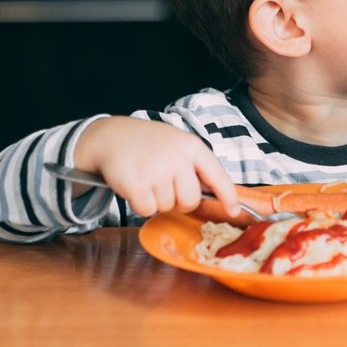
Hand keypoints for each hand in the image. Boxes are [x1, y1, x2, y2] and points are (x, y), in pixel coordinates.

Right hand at [72, 116, 239, 218]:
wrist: (111, 136)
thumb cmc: (149, 143)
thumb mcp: (178, 144)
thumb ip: (196, 165)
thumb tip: (216, 193)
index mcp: (192, 147)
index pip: (217, 175)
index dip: (228, 196)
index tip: (234, 211)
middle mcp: (178, 158)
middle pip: (191, 200)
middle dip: (180, 202)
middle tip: (166, 187)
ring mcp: (157, 171)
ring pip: (167, 207)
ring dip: (157, 200)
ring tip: (147, 179)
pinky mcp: (137, 184)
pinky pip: (147, 210)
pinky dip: (140, 204)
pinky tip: (135, 187)